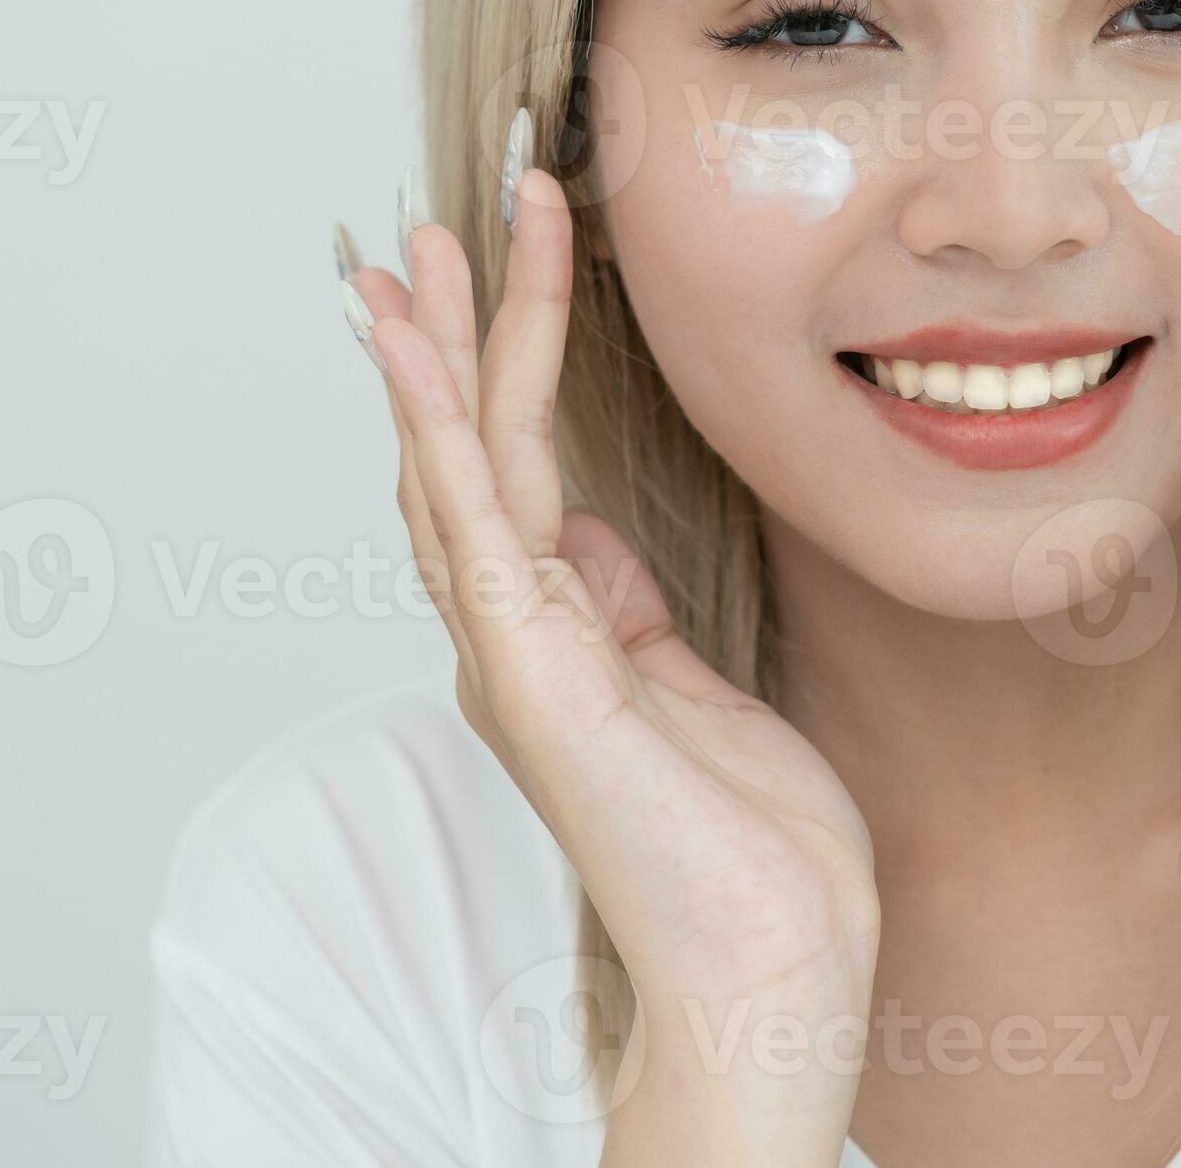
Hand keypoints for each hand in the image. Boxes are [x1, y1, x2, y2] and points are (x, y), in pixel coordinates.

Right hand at [350, 148, 875, 1160]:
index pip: (511, 465)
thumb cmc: (743, 846)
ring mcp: (513, 649)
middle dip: (457, 329)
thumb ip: (627, 607)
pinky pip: (477, 521)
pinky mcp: (533, 668)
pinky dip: (438, 428)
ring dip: (442, 348)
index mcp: (554, 629)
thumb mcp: (688, 686)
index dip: (496, 364)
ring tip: (421, 245)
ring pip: (463, 464)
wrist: (765, 962)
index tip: (496, 268)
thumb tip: (592, 536)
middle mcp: (513, 631)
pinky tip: (415, 352)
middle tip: (440, 217)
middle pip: (470, 447)